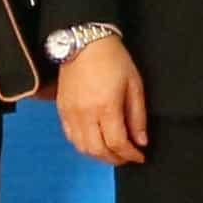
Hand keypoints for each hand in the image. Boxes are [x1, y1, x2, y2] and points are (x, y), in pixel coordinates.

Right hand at [55, 36, 148, 165]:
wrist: (84, 42)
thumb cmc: (113, 60)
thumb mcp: (134, 84)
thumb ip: (137, 116)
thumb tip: (140, 141)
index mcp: (106, 107)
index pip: (117, 143)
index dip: (130, 155)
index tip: (139, 156)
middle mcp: (86, 114)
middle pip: (98, 150)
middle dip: (115, 159)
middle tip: (127, 157)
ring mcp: (71, 113)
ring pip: (82, 147)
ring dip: (98, 155)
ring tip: (112, 152)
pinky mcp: (61, 110)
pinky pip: (71, 137)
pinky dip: (84, 146)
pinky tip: (95, 142)